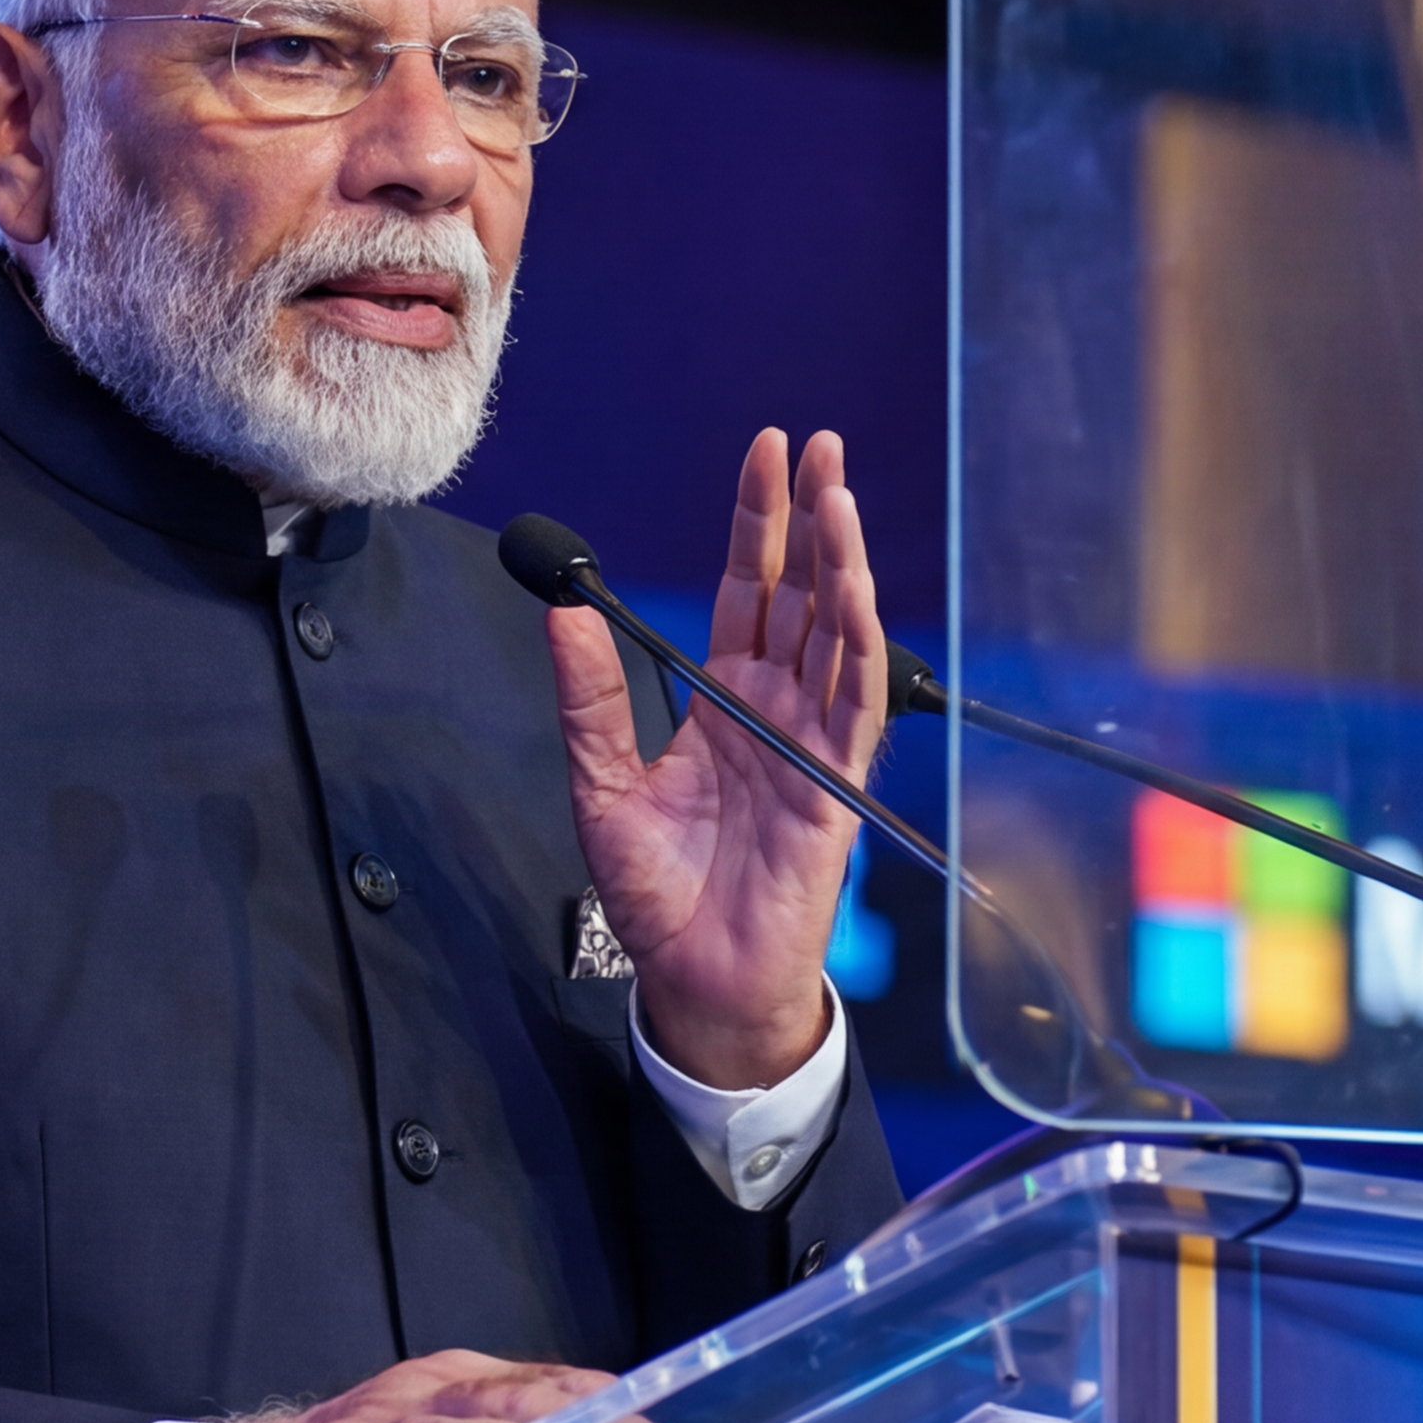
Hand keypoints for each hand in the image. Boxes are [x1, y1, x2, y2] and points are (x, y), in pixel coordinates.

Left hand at [554, 428, 883, 1090]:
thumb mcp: (600, 784)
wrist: (696, 979)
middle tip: (821, 444)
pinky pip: (856, 702)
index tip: (768, 453)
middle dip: (812, 517)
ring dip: (841, 562)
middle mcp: (777, 706)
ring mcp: (813, 740)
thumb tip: (564, 612)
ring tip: (838, 495)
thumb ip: (591, 699)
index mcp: (725, 699)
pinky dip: (858, 643)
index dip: (758, 522)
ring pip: (837, 632)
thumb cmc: (656, 892)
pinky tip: (854, 588)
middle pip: (801, 592)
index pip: (749, 589)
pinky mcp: (836, 783)